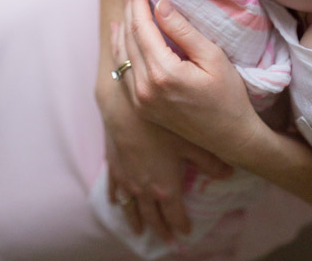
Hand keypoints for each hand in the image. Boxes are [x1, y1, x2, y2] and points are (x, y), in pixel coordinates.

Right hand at [102, 47, 232, 241]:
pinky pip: (113, 189)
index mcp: (164, 188)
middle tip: (166, 239)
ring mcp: (125, 179)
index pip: (175, 214)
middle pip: (152, 216)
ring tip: (139, 230)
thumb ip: (210, 160)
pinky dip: (115, 199)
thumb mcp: (189, 139)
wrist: (123, 104)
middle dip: (160, 229)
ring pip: (130, 207)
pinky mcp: (112, 165)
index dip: (181, 225)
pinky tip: (114, 201)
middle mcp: (143, 189)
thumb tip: (231, 173)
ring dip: (136, 219)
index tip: (187, 234)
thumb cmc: (158, 121)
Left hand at [114, 0, 262, 165]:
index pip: (142, 27)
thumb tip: (159, 4)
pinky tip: (120, 34)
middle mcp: (144, 88)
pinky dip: (120, 49)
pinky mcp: (141, 107)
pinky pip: (123, 71)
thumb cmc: (228, 95)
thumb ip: (183, 30)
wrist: (231, 138)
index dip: (137, 2)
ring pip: (122, 54)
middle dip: (128, 8)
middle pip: (129, 38)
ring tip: (125, 3)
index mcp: (162, 73)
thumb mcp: (212, 57)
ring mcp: (139, 100)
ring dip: (122, 26)